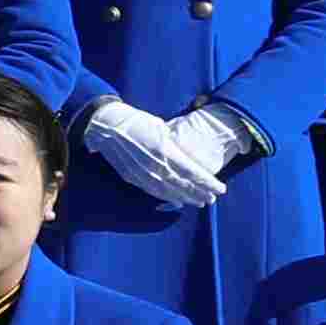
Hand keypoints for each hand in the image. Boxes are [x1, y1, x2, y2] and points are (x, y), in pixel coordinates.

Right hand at [78, 97, 222, 207]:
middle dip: (200, 193)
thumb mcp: (160, 127)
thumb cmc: (135, 121)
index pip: (193, 172)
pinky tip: (176, 201)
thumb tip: (186, 156)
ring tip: (199, 203)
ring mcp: (143, 173)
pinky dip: (167, 198)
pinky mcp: (132, 176)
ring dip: (186, 198)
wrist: (105, 125)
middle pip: (183, 185)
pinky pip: (153, 191)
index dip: (208, 183)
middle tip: (212, 199)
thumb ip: (174, 144)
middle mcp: (155, 165)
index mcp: (165, 150)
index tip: (221, 188)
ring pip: (169, 191)